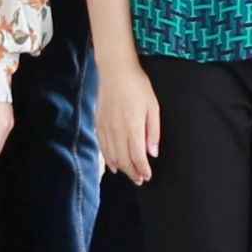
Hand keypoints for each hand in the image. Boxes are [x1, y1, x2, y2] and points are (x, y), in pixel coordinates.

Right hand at [97, 59, 162, 185]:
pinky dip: (108, 159)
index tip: (147, 176)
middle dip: (133, 172)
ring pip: (112, 156)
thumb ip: (153, 131)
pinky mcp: (98, 124)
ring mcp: (106, 128)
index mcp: (133, 127)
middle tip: (140, 180)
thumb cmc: (137, 86)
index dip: (142, 169)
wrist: (115, 71)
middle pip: (124, 159)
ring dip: (121, 168)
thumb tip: (152, 152)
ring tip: (129, 174)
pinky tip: (113, 165)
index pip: (137, 156)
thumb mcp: (153, 106)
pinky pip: (103, 147)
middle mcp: (117, 131)